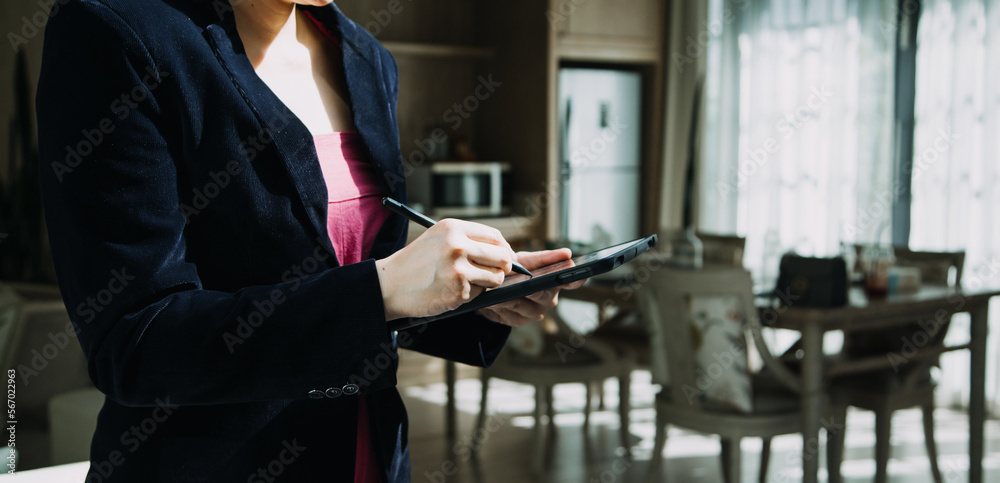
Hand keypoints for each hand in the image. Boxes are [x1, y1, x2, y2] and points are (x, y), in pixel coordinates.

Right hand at [375, 219, 515, 319]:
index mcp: (453, 228)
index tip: (505, 257)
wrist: (390, 285)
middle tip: (495, 273)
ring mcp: (459, 269)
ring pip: (496, 277)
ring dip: (489, 283)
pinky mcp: (458, 291)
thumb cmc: (416, 263)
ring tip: (468, 282)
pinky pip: (480, 293)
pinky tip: (452, 290)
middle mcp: (457, 245)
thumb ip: (467, 239)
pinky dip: (471, 295)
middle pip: (502, 256)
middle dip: (503, 267)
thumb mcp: (438, 239)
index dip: (504, 248)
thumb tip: (503, 250)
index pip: (495, 236)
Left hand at [476, 248, 583, 326]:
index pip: (573, 282)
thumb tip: (568, 253)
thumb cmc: (515, 270)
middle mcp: (549, 299)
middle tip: (523, 280)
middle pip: (542, 294)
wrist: (493, 287)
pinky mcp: (518, 321)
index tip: (577, 270)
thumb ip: (544, 258)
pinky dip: (498, 306)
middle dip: (531, 287)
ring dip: (508, 297)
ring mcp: (534, 313)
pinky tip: (490, 300)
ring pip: (522, 305)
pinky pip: (509, 314)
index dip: (577, 278)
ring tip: (496, 289)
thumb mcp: (527, 260)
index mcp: (555, 282)